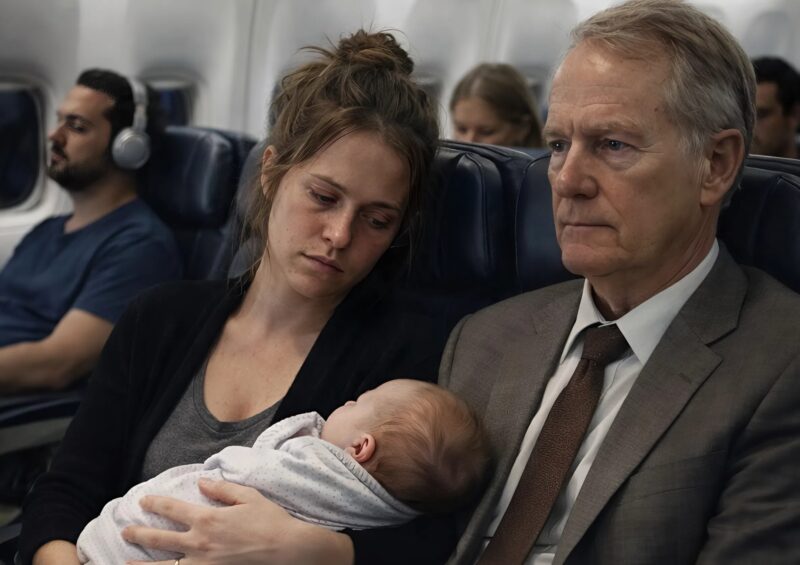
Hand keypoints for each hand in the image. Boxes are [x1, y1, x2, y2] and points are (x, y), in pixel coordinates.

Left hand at [123, 478, 352, 564]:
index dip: (155, 504)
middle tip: (125, 532)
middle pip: (160, 539)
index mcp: (207, 519)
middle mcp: (199, 543)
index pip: (172, 509)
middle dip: (139, 534)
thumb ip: (221, 489)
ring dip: (142, 564)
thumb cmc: (270, 520)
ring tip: (127, 562)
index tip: (143, 502)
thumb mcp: (248, 496)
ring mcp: (203, 564)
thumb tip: (201, 483)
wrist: (286, 549)